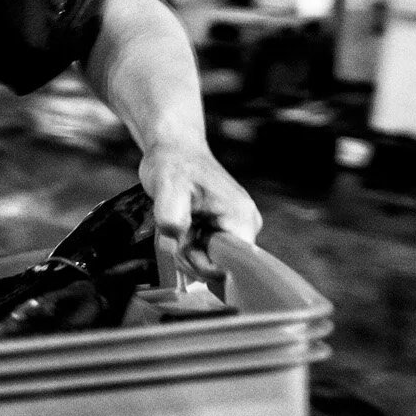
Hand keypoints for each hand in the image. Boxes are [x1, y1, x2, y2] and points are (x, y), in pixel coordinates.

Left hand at [137, 144, 261, 273]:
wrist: (175, 148)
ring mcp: (238, 227)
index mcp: (241, 218)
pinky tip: (184, 226)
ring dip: (188, 249)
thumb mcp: (167, 188)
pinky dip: (190, 244)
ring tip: (180, 223)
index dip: (200, 263)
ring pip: (211, 260)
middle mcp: (247, 225)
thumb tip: (174, 244)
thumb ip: (171, 217)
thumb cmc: (174, 163)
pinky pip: (208, 251)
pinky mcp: (226, 227)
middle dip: (190, 255)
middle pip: (218, 266)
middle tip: (176, 229)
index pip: (229, 267)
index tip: (183, 243)